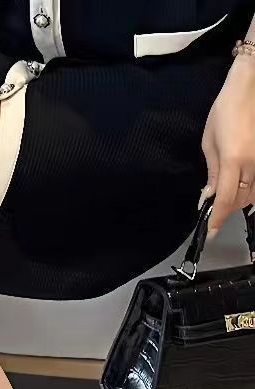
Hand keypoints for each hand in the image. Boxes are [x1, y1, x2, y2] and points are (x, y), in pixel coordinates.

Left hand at [201, 55, 254, 234]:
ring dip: (240, 199)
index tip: (210, 231)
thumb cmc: (225, 109)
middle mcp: (254, 163)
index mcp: (234, 160)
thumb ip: (213, 172)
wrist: (251, 85)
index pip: (226, 199)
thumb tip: (209, 195)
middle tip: (214, 209)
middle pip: (243, 199)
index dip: (218, 218)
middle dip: (228, 208)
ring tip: (227, 196)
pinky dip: (251, 188)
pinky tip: (241, 184)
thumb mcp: (210, 142)